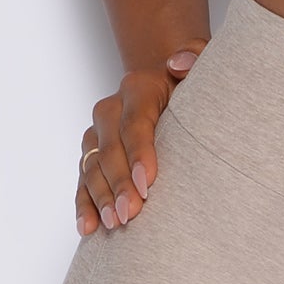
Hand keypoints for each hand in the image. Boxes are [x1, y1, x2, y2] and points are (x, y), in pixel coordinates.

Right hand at [75, 38, 208, 235]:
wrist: (165, 85)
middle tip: (131, 213)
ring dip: (101, 197)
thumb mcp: (199, 61)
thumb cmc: (189, 81)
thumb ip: (193, 56)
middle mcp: (111, 109)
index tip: (147, 183)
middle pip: (110, 150)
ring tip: (115, 223)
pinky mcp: (92, 154)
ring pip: (92, 167)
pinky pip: (83, 180)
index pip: (135, 123)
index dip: (139, 154)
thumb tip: (176, 64)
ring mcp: (98, 133)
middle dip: (119, 184)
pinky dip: (84, 204)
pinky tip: (88, 227)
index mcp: (138, 88)